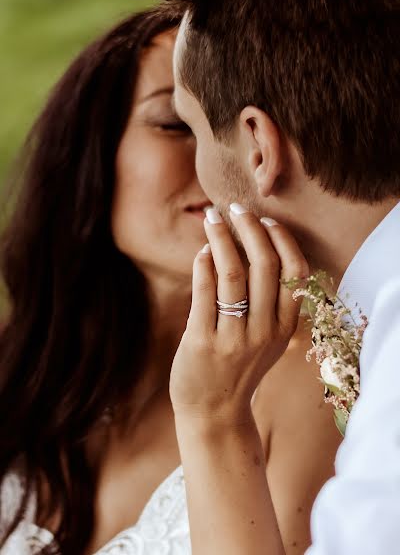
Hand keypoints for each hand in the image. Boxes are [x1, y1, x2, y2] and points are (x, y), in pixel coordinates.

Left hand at [170, 204, 308, 425]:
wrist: (214, 414)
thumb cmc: (238, 369)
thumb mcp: (264, 340)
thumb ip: (264, 302)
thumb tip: (238, 248)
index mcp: (284, 327)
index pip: (294, 273)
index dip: (282, 240)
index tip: (266, 220)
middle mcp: (264, 331)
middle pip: (265, 266)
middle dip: (250, 228)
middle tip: (235, 207)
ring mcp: (233, 338)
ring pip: (233, 274)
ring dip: (221, 239)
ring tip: (211, 218)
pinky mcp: (202, 342)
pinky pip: (204, 293)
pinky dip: (203, 265)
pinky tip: (201, 252)